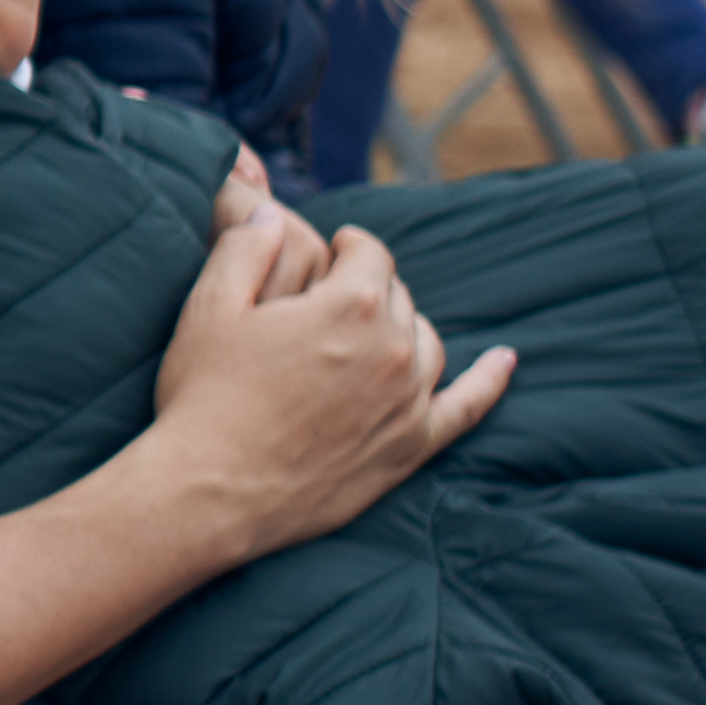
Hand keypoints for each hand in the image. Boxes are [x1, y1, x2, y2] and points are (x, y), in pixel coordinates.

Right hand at [149, 150, 511, 553]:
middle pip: (398, 295)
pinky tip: (503, 361)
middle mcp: (393, 347)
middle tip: (329, 303)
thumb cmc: (202, 398)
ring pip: (427, 340)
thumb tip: (274, 211)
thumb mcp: (207, 308)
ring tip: (371, 333)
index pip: (370, 253)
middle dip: (369, 289)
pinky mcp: (411, 446)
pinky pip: (468, 406)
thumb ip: (246, 246)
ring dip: (403, 326)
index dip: (347, 248)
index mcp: (350, 304)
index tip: (331, 252)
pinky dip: (489, 380)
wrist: (208, 493)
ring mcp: (408, 399)